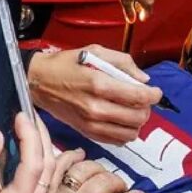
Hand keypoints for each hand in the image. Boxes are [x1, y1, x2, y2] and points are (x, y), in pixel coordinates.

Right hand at [0, 112, 57, 192]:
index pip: (33, 168)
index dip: (30, 138)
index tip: (21, 117)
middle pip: (47, 168)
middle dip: (40, 137)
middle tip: (29, 115)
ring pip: (49, 172)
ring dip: (42, 145)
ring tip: (31, 123)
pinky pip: (42, 177)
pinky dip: (38, 155)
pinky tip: (31, 141)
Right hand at [28, 44, 161, 143]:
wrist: (37, 81)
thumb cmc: (65, 64)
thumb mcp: (93, 51)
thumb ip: (122, 62)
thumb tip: (143, 79)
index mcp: (98, 84)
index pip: (138, 96)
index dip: (153, 95)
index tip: (155, 91)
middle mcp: (95, 107)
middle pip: (138, 117)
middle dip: (146, 108)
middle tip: (141, 99)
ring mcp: (90, 123)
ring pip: (130, 133)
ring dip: (136, 122)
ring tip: (131, 111)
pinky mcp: (86, 132)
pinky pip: (117, 141)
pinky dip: (124, 132)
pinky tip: (119, 120)